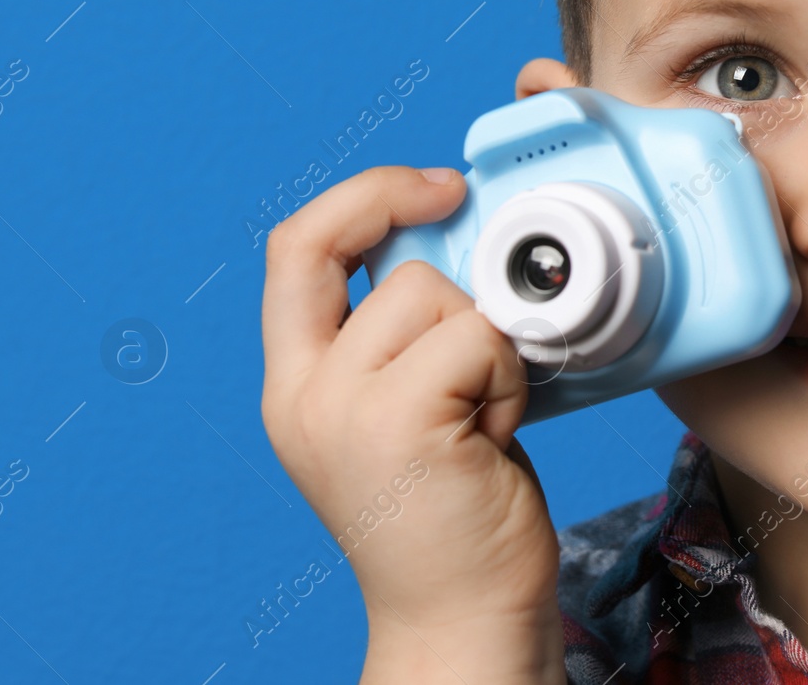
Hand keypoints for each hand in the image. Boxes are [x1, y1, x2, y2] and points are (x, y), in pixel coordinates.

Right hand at [260, 165, 565, 683]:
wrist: (464, 617)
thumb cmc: (458, 511)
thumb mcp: (406, 410)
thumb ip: (405, 334)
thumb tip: (460, 240)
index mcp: (298, 382)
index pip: (297, 246)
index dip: (365, 196)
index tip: (436, 190)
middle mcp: (303, 393)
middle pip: (373, 258)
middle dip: (447, 281)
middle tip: (473, 343)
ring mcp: (343, 408)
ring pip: (439, 295)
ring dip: (490, 347)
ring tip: (485, 417)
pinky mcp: (398, 422)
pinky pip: (478, 337)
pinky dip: (510, 377)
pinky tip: (498, 437)